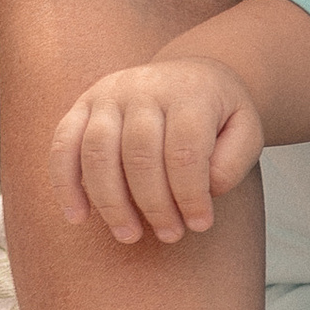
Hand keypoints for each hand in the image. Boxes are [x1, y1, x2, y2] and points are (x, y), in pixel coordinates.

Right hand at [52, 58, 262, 245]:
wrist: (190, 75)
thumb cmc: (218, 114)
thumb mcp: (246, 131)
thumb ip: (231, 162)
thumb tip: (202, 192)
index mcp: (189, 92)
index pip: (184, 151)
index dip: (190, 195)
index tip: (199, 225)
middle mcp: (144, 88)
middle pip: (139, 155)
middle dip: (153, 204)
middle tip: (169, 235)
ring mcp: (108, 94)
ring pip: (98, 152)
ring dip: (110, 202)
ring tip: (129, 235)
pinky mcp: (82, 105)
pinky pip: (63, 144)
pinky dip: (65, 183)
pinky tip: (77, 216)